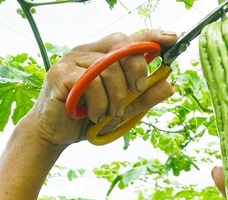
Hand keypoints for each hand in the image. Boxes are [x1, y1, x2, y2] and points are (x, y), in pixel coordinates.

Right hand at [26, 29, 177, 146]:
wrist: (55, 135)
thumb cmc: (86, 118)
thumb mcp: (122, 109)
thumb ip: (144, 98)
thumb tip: (169, 85)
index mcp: (102, 55)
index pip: (129, 38)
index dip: (151, 36)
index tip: (172, 38)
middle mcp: (86, 52)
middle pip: (122, 47)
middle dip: (136, 71)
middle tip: (136, 92)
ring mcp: (71, 60)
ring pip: (108, 69)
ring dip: (116, 98)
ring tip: (109, 114)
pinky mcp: (60, 74)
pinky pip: (91, 83)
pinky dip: (98, 104)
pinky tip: (93, 114)